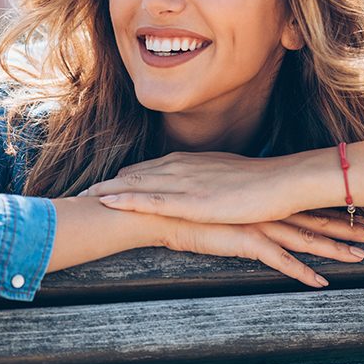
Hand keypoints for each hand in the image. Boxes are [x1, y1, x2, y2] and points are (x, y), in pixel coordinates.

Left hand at [80, 151, 304, 223]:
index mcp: (191, 161)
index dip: (126, 178)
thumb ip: (209, 179)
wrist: (281, 182)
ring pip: (136, 184)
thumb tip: (202, 187)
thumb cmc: (261, 182)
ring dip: (107, 191)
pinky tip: (107, 202)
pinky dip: (126, 200)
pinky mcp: (191, 201)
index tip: (106, 185)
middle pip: (135, 173)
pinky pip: (151, 200)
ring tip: (83, 197)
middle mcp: (182, 166)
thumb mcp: (229, 175)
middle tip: (82, 193)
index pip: (149, 168)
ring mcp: (184, 182)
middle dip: (108, 183)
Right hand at [163, 209, 363, 287]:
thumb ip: (236, 204)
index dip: (335, 211)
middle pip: (316, 219)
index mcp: (263, 200)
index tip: (360, 214)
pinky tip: (320, 283)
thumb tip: (246, 208)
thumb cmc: (185, 205)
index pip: (307, 205)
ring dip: (335, 248)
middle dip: (349, 227)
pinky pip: (280, 261)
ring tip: (362, 256)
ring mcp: (258, 224)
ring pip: (306, 238)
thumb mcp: (218, 203)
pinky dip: (301, 272)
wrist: (160, 207)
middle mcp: (267, 210)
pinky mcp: (245, 240)